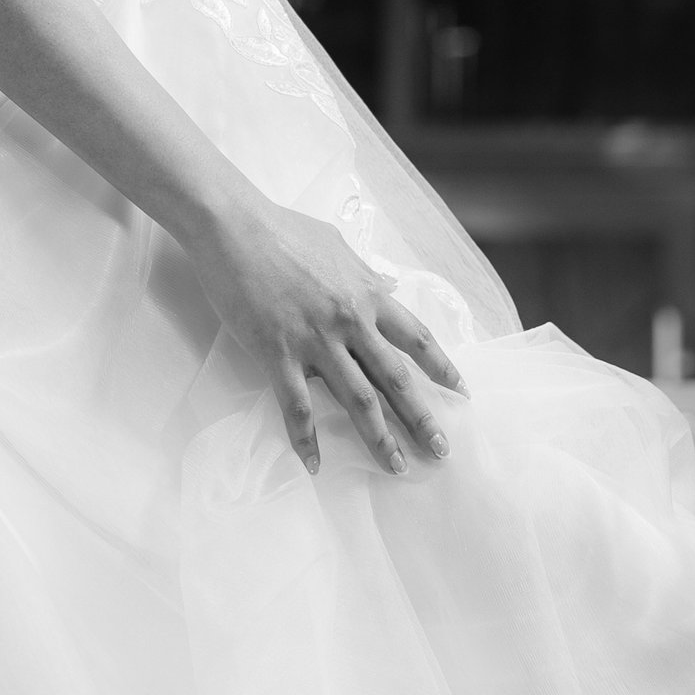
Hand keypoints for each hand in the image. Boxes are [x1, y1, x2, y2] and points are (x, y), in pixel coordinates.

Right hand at [187, 199, 467, 478]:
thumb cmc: (283, 229)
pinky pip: (296, 406)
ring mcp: (314, 340)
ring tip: (395, 467)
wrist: (233, 227)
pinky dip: (306, 439)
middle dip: (421, 418)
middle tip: (440, 451)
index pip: (416, 339)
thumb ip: (365, 273)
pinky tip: (314, 464)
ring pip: (356, 400)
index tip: (461, 392)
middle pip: (395, 379)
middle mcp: (350, 321)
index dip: (442, 368)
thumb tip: (387, 285)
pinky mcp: (277, 352)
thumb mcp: (337, 246)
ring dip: (379, 438)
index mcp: (368, 295)